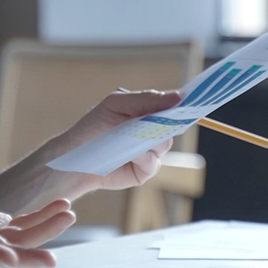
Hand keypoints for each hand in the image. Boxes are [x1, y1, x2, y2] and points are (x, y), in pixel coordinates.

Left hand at [46, 89, 183, 190]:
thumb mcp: (116, 104)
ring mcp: (151, 152)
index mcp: (148, 112)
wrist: (76, 158)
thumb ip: (146, 99)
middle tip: (160, 117)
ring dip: (149, 139)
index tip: (191, 100)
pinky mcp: (145, 170)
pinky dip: (142, 156)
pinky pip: (153, 161)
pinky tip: (129, 155)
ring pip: (164, 143)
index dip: (184, 103)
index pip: (173, 105)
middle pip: (174, 124)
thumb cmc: (94, 127)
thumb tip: (178, 97)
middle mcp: (153, 131)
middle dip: (169, 121)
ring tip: (129, 137)